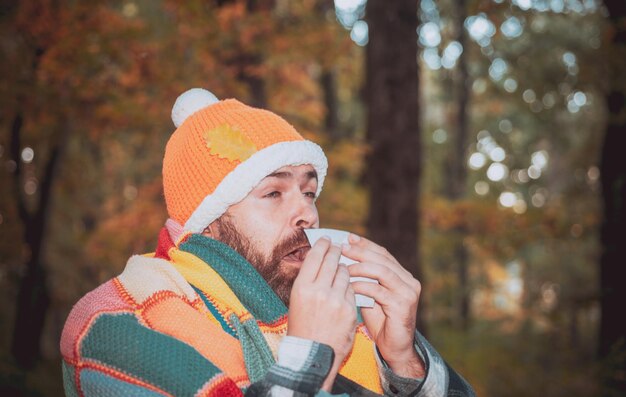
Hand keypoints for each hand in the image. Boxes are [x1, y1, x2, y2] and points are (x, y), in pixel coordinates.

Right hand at [288, 237, 356, 389]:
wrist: (312, 355)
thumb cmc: (301, 327)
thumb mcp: (297, 301)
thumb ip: (309, 281)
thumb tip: (319, 260)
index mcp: (302, 287)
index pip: (315, 256)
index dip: (323, 245)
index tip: (327, 240)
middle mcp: (319, 290)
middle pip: (332, 261)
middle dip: (336, 251)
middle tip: (339, 246)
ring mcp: (336, 300)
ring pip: (345, 274)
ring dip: (345, 270)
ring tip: (342, 270)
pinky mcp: (349, 310)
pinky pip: (352, 290)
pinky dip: (350, 288)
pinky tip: (346, 290)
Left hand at [343, 234, 424, 378]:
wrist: (394, 347)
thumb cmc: (380, 321)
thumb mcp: (371, 294)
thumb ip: (364, 278)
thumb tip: (342, 258)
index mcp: (402, 275)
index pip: (383, 254)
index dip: (365, 245)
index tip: (348, 238)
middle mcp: (409, 281)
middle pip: (383, 259)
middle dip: (361, 252)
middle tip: (343, 248)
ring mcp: (408, 293)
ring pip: (382, 272)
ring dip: (361, 267)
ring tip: (344, 267)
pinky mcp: (403, 306)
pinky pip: (379, 291)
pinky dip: (362, 287)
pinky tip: (349, 286)